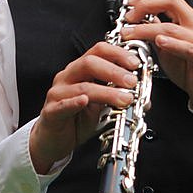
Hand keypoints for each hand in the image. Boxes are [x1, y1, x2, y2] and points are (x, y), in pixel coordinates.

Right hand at [29, 42, 140, 173]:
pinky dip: (74, 102)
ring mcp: (57, 94)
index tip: (135, 63)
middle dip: (114, 71)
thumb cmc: (76, 120)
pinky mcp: (51, 112)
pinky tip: (85, 101)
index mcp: (80, 70)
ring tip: (124, 99)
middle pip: (89, 63)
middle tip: (132, 82)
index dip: (117, 54)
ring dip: (106, 92)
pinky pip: (62, 105)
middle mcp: (67, 77)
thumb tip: (142, 97)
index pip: (98, 51)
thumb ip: (116, 97)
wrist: (53, 141)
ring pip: (82, 87)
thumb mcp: (101, 107)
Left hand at [123, 0, 192, 109]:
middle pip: (170, 1)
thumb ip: (156, 32)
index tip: (131, 3)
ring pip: (171, 27)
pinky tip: (159, 41)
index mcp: (188, 18)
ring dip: (146, 28)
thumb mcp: (169, 46)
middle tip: (129, 16)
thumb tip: (139, 21)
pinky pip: (186, 47)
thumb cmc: (192, 67)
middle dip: (145, 4)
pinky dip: (171, 43)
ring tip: (131, 33)